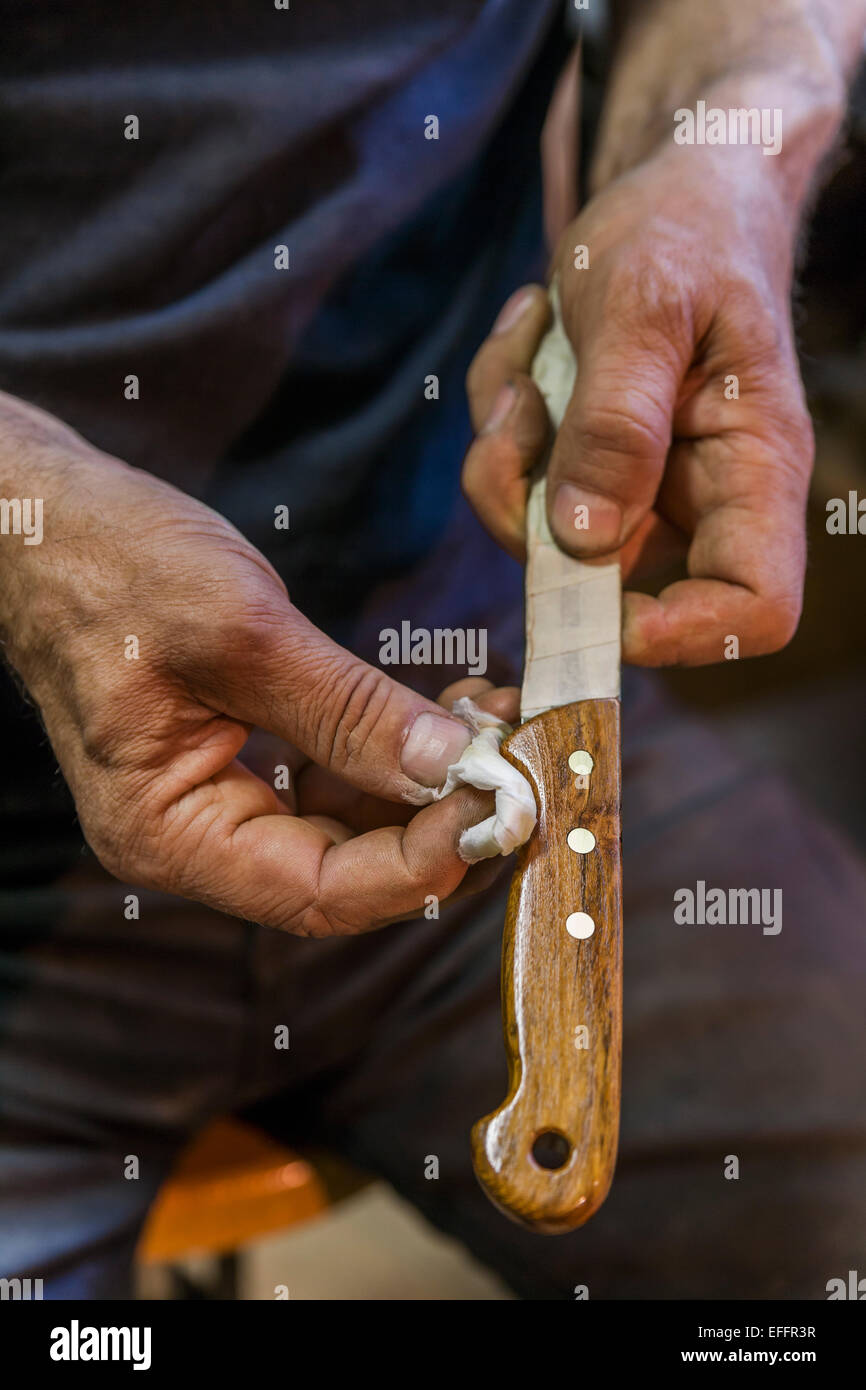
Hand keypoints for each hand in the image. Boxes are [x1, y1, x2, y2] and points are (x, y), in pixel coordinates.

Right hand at [2, 412, 517, 934]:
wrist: (43, 517)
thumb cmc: (109, 565)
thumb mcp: (240, 634)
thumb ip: (348, 710)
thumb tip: (455, 768)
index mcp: (168, 832)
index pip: (316, 892)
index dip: (417, 865)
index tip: (495, 804)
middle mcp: (196, 835)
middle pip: (343, 871)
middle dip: (438, 823)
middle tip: (517, 764)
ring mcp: (220, 796)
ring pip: (351, 825)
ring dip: (429, 784)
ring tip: (493, 720)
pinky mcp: (244, 754)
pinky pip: (335, 778)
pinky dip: (396, 750)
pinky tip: (450, 711)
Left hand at [463, 145, 813, 664]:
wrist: (678, 187)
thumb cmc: (689, 230)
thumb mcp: (647, 305)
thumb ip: (616, 422)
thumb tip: (583, 539)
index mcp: (754, 469)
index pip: (752, 609)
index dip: (678, 633)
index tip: (586, 580)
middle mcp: (699, 498)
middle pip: (611, 589)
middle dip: (532, 509)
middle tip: (521, 406)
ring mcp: (639, 489)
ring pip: (542, 534)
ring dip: (507, 444)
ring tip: (533, 333)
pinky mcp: (589, 467)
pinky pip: (517, 480)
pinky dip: (503, 411)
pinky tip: (532, 331)